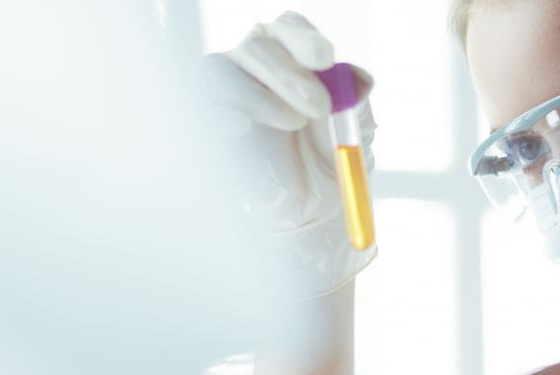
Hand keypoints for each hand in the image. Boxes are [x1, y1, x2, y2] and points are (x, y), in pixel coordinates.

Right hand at [200, 11, 376, 299]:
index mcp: (290, 54)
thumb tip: (359, 81)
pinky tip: (240, 128)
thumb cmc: (330, 155)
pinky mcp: (205, 124)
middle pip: (256, 48)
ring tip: (292, 123)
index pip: (288, 28)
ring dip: (257, 97)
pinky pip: (200, 112)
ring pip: (220, 73)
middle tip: (319, 107)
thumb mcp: (355, 132)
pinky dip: (218, 116)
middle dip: (288, 74)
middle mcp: (252, 65)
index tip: (325, 60)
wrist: (310, 205)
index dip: (303, 38)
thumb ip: (356, 103)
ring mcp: (223, 93)